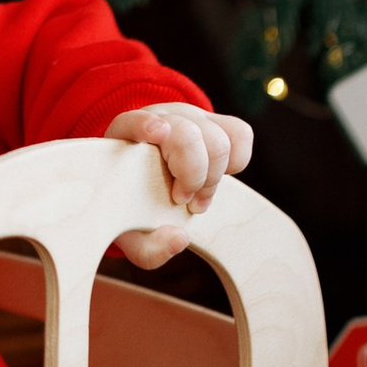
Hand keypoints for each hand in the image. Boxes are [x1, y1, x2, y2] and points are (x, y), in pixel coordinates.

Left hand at [104, 102, 253, 268]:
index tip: (158, 133)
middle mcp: (159, 120)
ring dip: (213, 176)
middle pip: (188, 136)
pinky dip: (236, 160)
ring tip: (198, 196)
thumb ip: (150, 248)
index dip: (146, 125)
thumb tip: (180, 238)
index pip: (134, 121)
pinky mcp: (214, 123)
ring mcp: (189, 118)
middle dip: (193, 176)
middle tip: (183, 200)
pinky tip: (217, 175)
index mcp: (126, 140)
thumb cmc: (137, 211)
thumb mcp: (136, 238)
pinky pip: (240, 134)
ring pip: (217, 138)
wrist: (147, 189)